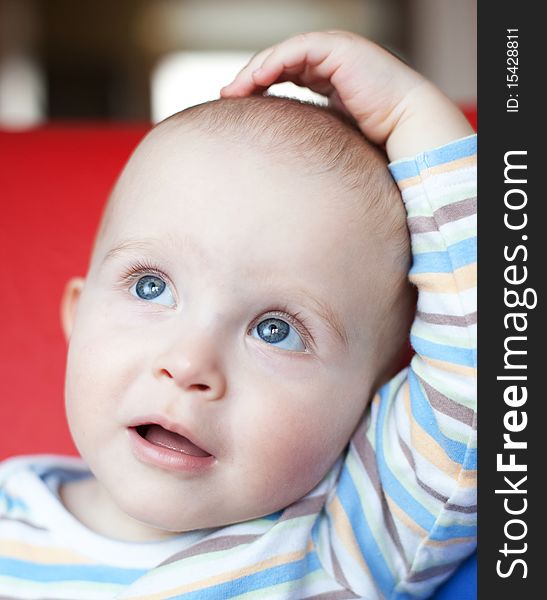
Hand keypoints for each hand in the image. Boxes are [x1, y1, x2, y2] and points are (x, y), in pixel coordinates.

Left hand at [221, 31, 472, 160]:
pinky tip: (256, 80)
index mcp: (329, 78)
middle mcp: (329, 62)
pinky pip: (297, 49)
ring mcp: (334, 52)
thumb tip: (285, 161)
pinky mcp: (338, 48)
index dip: (260, 86)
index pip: (286, 75)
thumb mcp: (331, 136)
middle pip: (280, 63)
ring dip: (256, 70)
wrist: (405, 127)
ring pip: (284, 54)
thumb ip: (310, 135)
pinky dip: (275, 62)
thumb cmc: (374, 141)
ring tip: (235, 90)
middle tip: (228, 97)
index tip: (239, 106)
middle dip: (251, 78)